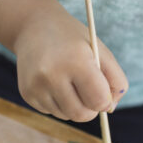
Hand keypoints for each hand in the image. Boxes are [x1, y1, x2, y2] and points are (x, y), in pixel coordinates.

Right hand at [13, 7, 127, 121]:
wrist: (33, 26)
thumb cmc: (73, 40)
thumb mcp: (99, 50)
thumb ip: (115, 79)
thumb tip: (109, 109)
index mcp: (76, 61)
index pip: (98, 100)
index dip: (105, 101)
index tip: (103, 94)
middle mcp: (52, 75)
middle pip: (81, 114)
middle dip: (90, 109)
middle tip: (90, 95)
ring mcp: (36, 86)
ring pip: (66, 115)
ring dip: (73, 105)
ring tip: (70, 83)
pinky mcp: (27, 93)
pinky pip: (51, 111)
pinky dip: (58, 103)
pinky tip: (54, 83)